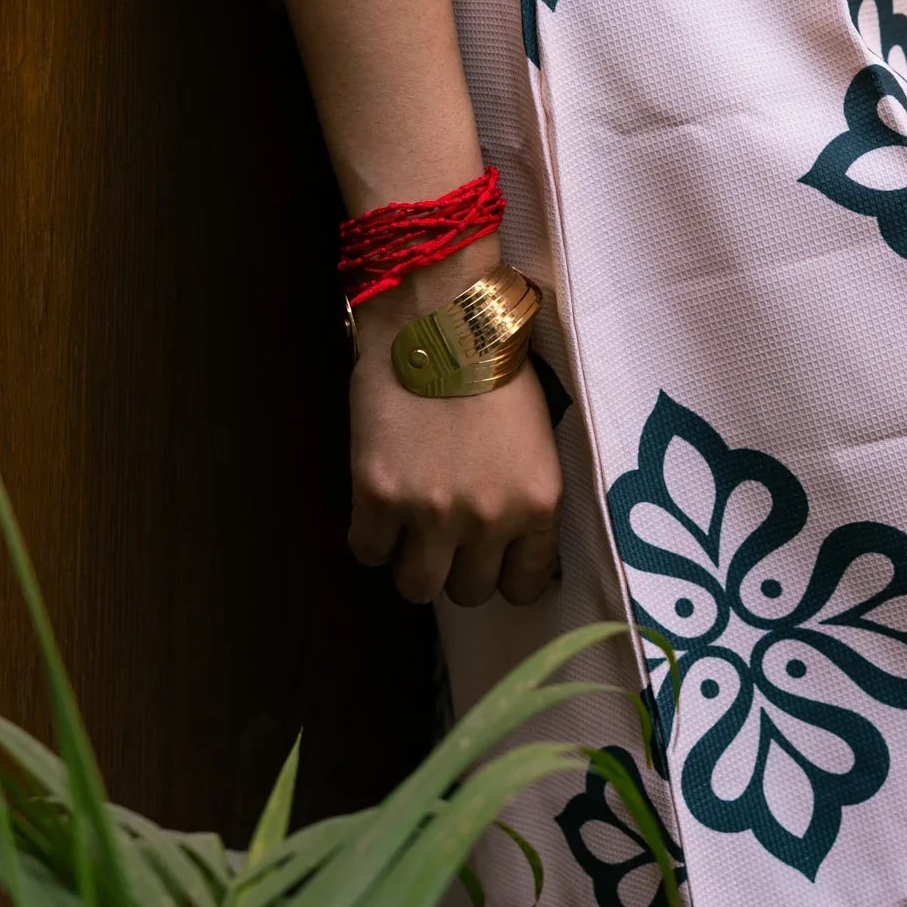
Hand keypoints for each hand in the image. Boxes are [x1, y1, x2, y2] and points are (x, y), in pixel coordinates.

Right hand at [345, 238, 563, 606]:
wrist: (441, 314)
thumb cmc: (494, 363)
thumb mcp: (534, 438)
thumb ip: (524, 495)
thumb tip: (510, 542)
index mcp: (538, 502)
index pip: (524, 586)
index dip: (504, 575)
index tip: (491, 559)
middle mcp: (489, 518)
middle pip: (467, 592)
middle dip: (457, 567)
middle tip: (447, 533)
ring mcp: (431, 512)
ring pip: (416, 587)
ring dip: (412, 561)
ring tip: (410, 526)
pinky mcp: (378, 496)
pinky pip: (368, 552)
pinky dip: (372, 535)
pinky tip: (379, 506)